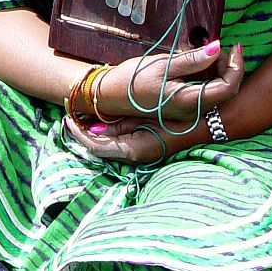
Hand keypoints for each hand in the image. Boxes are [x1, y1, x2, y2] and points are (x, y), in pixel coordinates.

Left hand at [64, 114, 206, 164]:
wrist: (205, 122)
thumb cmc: (176, 117)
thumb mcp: (146, 116)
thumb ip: (120, 125)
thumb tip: (94, 129)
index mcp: (132, 149)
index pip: (95, 145)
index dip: (77, 133)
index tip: (66, 118)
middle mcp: (134, 155)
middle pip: (98, 148)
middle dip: (82, 133)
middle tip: (70, 115)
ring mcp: (139, 152)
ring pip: (107, 146)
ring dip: (93, 133)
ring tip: (81, 115)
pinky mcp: (144, 146)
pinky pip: (118, 143)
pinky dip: (106, 133)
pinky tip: (102, 120)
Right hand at [95, 43, 243, 122]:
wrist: (110, 96)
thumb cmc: (132, 79)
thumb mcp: (162, 64)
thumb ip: (191, 59)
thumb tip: (217, 48)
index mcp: (188, 101)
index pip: (227, 88)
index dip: (236, 67)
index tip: (234, 46)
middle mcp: (191, 111)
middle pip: (226, 92)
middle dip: (230, 68)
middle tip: (222, 46)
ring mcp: (187, 112)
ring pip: (218, 94)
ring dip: (221, 73)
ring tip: (212, 52)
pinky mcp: (182, 108)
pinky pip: (206, 95)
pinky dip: (210, 79)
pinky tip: (204, 64)